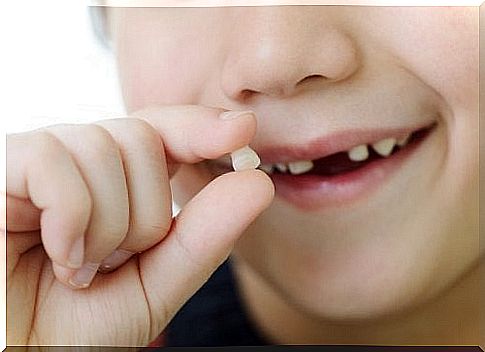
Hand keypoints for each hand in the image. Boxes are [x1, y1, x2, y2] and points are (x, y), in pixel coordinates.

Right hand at [5, 106, 273, 344]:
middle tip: (115, 262)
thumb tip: (258, 183)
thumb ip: (202, 238)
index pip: (161, 132)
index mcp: (113, 185)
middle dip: (146, 211)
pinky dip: (72, 218)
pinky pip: (52, 160)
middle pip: (141, 136)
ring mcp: (35, 163)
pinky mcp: (0, 167)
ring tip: (83, 269)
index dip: (200, 127)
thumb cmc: (72, 328)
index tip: (242, 130)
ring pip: (102, 146)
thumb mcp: (153, 286)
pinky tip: (62, 258)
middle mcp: (76, 164)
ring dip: (108, 224)